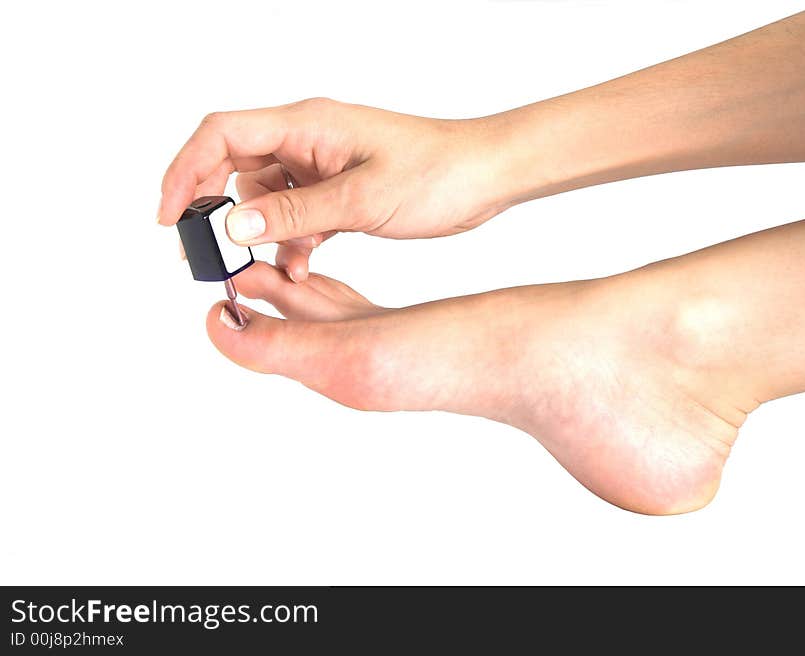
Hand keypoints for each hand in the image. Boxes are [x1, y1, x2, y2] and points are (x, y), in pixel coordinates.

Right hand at [159, 98, 511, 280]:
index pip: (221, 135)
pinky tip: (304, 264)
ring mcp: (323, 165)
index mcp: (307, 124)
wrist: (485, 177)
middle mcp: (307, 140)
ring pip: (267, 198)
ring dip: (265, 234)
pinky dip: (294, 240)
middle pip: (235, 167)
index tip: (169, 217)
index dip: (184, 172)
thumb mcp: (361, 199)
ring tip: (281, 266)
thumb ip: (294, 213)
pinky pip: (297, 214)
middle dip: (219, 211)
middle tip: (211, 254)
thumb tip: (234, 226)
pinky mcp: (339, 190)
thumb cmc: (437, 172)